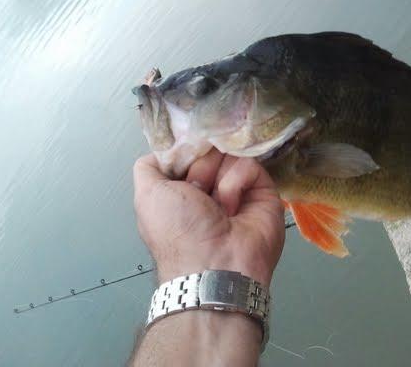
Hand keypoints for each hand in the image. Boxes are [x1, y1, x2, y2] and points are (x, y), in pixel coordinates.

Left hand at [133, 150, 284, 285]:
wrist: (215, 264)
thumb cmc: (178, 232)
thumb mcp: (147, 195)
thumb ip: (149, 167)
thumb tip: (168, 147)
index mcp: (182, 187)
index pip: (188, 148)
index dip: (185, 148)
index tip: (182, 157)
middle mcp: (210, 185)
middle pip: (209, 147)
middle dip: (200, 166)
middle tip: (197, 190)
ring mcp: (237, 186)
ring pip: (229, 152)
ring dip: (217, 178)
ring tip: (217, 206)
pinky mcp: (262, 188)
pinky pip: (249, 164)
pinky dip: (236, 184)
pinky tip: (233, 208)